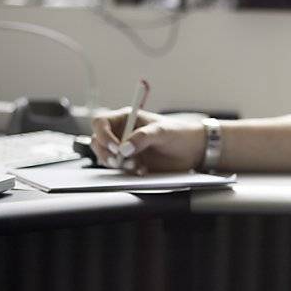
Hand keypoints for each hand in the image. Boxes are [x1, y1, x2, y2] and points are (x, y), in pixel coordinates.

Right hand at [90, 108, 204, 174]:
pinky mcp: (130, 163)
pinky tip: (142, 170)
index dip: (103, 134)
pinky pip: (119, 170)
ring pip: (106, 157)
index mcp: (126, 118)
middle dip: (107, 153)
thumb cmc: (179, 133)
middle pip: (98, 142)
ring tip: (137, 165)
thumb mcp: (162, 131)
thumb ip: (142, 137)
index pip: (101, 123)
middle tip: (122, 160)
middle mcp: (122, 133)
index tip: (116, 147)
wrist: (193, 150)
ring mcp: (125, 149)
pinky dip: (127, 172)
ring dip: (118, 164)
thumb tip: (124, 148)